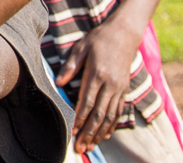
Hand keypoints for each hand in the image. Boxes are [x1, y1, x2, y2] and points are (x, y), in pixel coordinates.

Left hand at [56, 19, 142, 152]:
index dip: (80, 118)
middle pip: (99, 114)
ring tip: (90, 146)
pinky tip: (105, 135)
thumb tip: (58, 83)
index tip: (72, 131)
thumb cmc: (99, 39)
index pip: (87, 101)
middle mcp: (110, 84)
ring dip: (100, 134)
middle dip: (89, 132)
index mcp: (97, 73)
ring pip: (109, 116)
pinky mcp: (124, 89)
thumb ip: (70, 66)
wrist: (124, 34)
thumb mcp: (81, 47)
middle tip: (80, 148)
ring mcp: (119, 88)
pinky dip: (112, 126)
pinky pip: (118, 111)